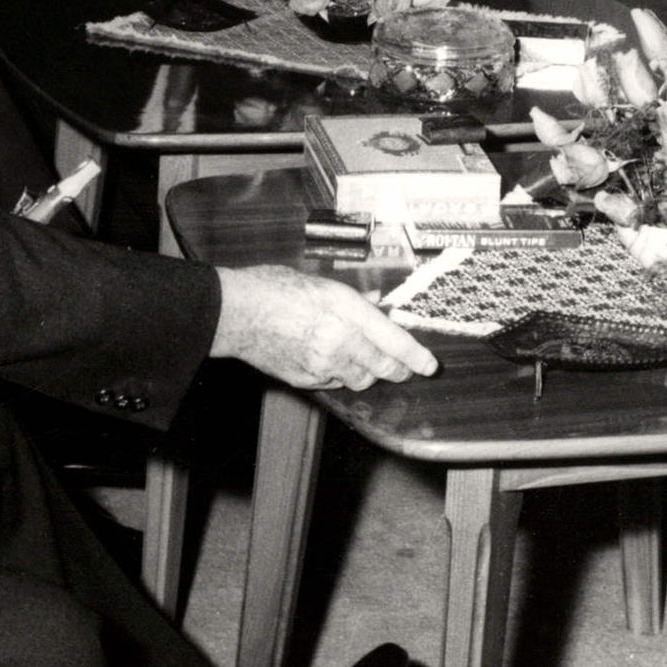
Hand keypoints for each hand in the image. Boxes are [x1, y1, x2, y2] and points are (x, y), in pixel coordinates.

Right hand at [211, 264, 437, 389]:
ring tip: (367, 360)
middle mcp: (338, 340)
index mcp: (345, 310)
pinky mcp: (305, 379)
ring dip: (370, 372)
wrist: (235, 313)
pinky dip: (342, 375)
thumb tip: (379, 309)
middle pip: (382, 367)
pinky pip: (335, 382)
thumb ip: (355, 301)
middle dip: (398, 369)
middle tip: (406, 367)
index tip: (431, 365)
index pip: (393, 340)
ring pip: (361, 379)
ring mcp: (321, 364)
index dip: (416, 356)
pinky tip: (334, 360)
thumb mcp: (323, 284)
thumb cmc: (275, 288)